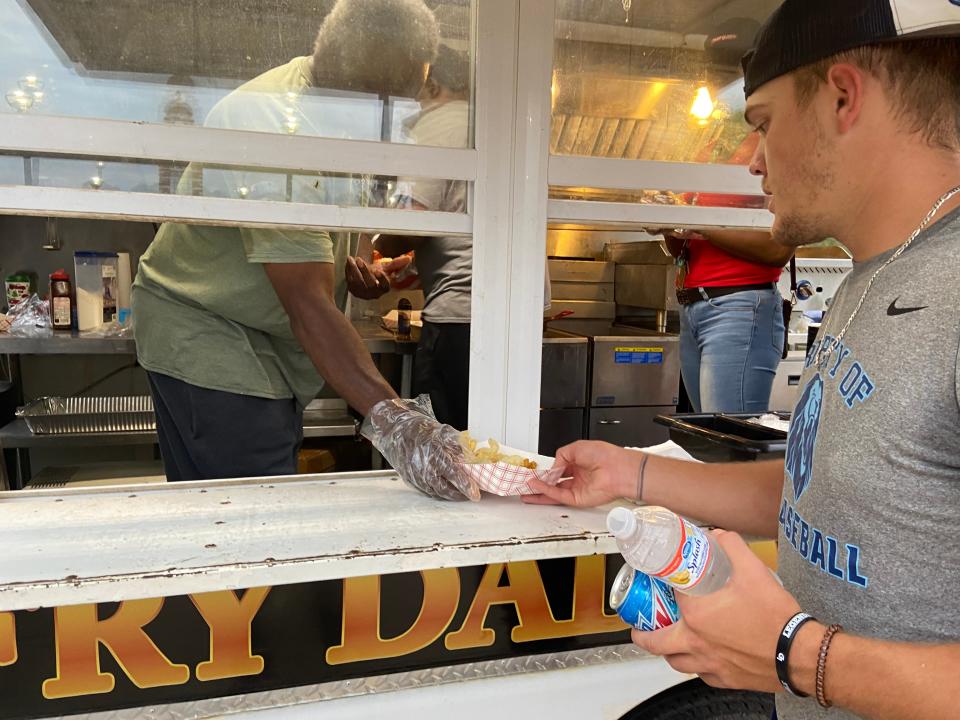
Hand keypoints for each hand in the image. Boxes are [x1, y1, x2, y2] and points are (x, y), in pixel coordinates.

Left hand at [344, 256, 409, 299]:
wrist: (365, 279)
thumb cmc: (376, 274)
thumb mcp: (386, 268)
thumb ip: (396, 263)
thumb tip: (408, 258)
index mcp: (384, 289)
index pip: (384, 285)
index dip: (381, 279)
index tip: (379, 270)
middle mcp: (374, 294)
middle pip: (370, 284)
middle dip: (364, 271)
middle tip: (359, 259)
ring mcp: (362, 294)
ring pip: (358, 283)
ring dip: (354, 270)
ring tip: (351, 259)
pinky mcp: (353, 291)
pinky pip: (350, 281)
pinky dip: (348, 271)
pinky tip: (348, 263)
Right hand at [361, 395, 479, 501]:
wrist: (394, 430)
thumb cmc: (418, 429)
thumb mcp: (442, 431)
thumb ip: (457, 444)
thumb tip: (471, 455)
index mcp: (433, 454)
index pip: (454, 474)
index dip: (466, 486)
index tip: (476, 494)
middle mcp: (423, 468)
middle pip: (445, 489)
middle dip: (460, 495)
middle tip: (471, 495)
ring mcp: (415, 476)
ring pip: (435, 492)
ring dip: (449, 495)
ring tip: (460, 493)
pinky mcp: (409, 480)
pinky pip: (426, 491)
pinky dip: (437, 493)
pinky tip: (445, 490)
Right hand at [522, 440, 637, 506]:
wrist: (618, 469)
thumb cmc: (605, 455)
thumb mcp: (576, 447)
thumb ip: (561, 455)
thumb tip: (553, 466)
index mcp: (579, 463)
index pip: (559, 469)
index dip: (547, 470)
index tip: (535, 471)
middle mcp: (578, 476)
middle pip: (554, 483)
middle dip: (540, 484)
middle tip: (526, 484)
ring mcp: (578, 488)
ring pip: (554, 492)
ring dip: (540, 490)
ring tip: (526, 488)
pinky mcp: (578, 499)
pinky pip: (559, 495)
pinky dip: (546, 491)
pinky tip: (537, 487)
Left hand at [631, 531, 804, 692]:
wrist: (800, 653)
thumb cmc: (777, 618)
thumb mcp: (753, 570)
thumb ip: (733, 547)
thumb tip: (720, 536)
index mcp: (696, 614)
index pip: (669, 596)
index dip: (664, 584)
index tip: (660, 580)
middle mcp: (696, 641)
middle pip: (657, 641)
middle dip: (644, 633)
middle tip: (641, 626)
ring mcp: (709, 663)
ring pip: (676, 662)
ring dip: (668, 652)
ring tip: (667, 642)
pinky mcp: (725, 679)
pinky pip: (701, 675)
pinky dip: (696, 666)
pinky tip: (701, 658)